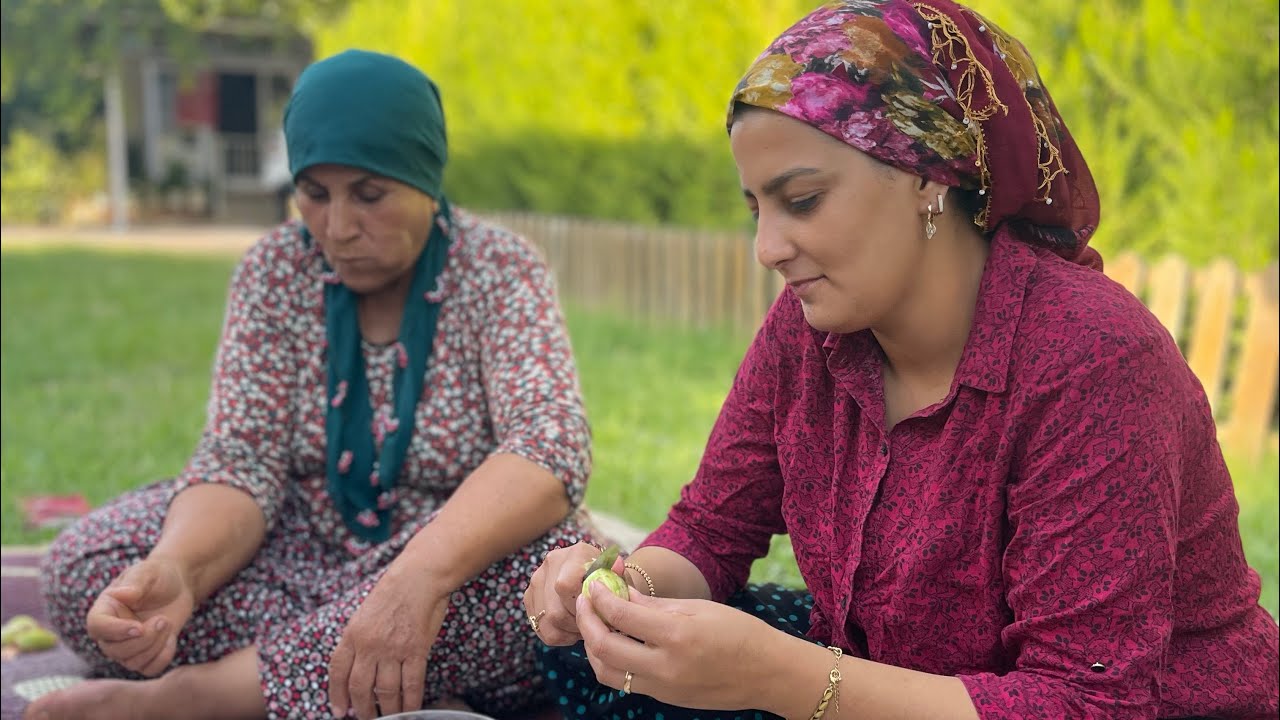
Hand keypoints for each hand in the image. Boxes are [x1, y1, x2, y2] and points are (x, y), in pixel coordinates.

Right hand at [84, 557, 194, 676]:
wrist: (178, 586)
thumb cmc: (159, 575)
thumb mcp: (149, 572)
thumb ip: (136, 583)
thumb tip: (122, 594)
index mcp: (105, 609)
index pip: (97, 627)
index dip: (116, 631)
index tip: (139, 627)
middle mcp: (111, 631)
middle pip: (114, 651)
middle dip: (143, 640)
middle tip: (163, 620)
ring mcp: (126, 645)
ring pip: (132, 663)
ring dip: (155, 646)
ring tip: (167, 623)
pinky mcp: (144, 654)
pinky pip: (148, 669)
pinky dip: (163, 657)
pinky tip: (171, 639)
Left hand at [328, 565, 449, 719]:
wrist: (419, 576)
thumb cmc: (394, 592)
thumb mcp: (364, 614)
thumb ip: (359, 640)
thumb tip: (357, 669)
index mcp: (352, 634)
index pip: (337, 672)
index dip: (336, 695)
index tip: (340, 711)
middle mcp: (369, 644)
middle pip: (360, 688)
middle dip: (362, 709)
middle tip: (366, 718)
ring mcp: (393, 649)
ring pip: (385, 692)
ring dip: (387, 710)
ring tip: (389, 718)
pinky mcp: (416, 650)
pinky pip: (411, 684)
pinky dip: (411, 701)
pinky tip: (410, 710)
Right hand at [523, 542, 627, 645]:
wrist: (601, 580)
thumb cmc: (613, 583)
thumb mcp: (621, 578)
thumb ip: (619, 574)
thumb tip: (617, 565)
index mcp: (577, 553)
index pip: (565, 586)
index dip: (580, 607)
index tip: (595, 613)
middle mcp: (552, 561)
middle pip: (555, 611)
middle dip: (577, 624)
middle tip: (593, 626)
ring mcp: (537, 579)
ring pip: (546, 622)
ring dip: (568, 631)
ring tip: (584, 627)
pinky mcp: (530, 596)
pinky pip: (540, 627)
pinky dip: (558, 635)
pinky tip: (572, 629)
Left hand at [576, 581, 780, 711]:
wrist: (768, 673)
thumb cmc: (739, 632)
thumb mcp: (697, 608)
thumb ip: (653, 604)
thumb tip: (618, 593)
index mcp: (677, 636)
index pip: (620, 615)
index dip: (599, 597)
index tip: (593, 585)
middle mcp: (665, 667)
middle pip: (603, 647)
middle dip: (586, 622)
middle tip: (585, 603)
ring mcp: (663, 688)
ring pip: (607, 672)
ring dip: (593, 647)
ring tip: (595, 623)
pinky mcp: (664, 698)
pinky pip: (625, 681)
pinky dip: (611, 662)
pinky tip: (615, 642)